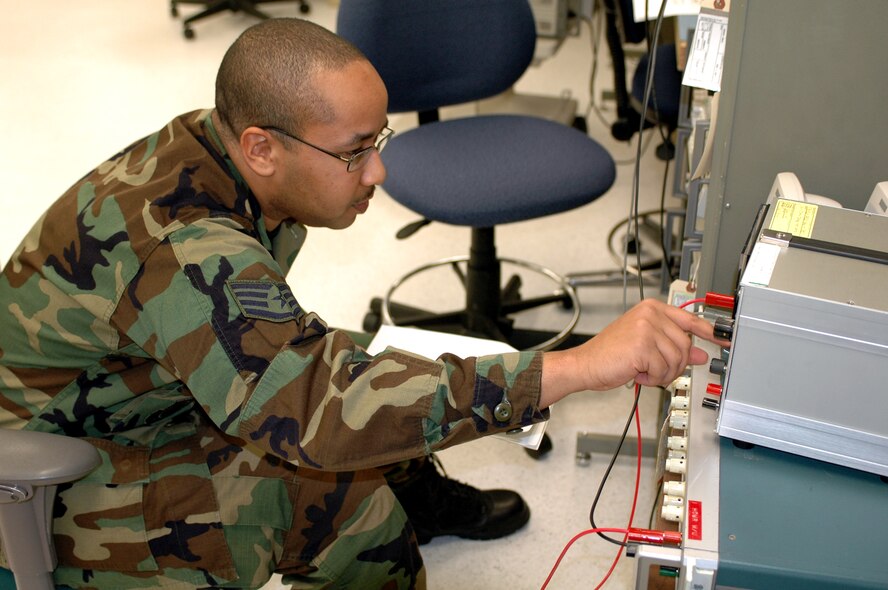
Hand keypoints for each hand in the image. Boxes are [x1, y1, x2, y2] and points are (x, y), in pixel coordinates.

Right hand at [540, 299, 725, 405]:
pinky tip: (638, 373)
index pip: (690, 320)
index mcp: (652, 309)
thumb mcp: (647, 347)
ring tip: (644, 371)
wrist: (586, 365)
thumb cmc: (610, 355)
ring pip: (676, 359)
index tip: (725, 340)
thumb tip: (700, 354)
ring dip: (663, 373)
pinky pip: (664, 369)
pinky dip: (653, 378)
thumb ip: (674, 346)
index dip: (710, 332)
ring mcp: (646, 328)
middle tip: (655, 369)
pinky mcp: (642, 345)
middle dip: (674, 364)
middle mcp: (650, 314)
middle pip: (685, 345)